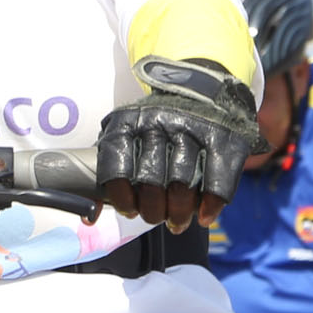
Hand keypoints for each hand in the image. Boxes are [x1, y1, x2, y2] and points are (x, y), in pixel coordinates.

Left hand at [95, 58, 256, 232]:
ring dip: (179, 213)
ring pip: (182, 186)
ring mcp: (192, 130)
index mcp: (128, 123)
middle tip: (157, 218)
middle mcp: (158, 124)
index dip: (122, 198)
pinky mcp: (223, 139)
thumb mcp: (125, 133)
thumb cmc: (156, 125)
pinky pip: (216, 183)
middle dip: (153, 211)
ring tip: (177, 222)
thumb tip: (89, 218)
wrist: (202, 90)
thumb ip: (108, 169)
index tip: (130, 210)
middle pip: (151, 183)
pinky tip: (203, 217)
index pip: (117, 169)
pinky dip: (210, 206)